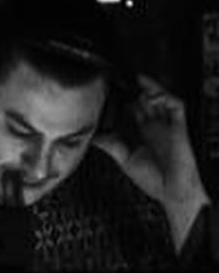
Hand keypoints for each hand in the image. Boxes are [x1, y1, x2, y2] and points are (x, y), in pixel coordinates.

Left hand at [93, 74, 208, 247]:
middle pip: (147, 100)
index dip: (124, 99)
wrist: (174, 193)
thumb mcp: (125, 160)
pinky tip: (153, 97)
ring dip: (151, 88)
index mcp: (143, 133)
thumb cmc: (155, 181)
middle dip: (136, 89)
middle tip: (123, 80)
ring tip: (139, 81)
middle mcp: (156, 127)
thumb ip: (111, 145)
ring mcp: (168, 126)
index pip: (134, 110)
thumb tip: (93, 137)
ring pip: (161, 98)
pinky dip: (166, 97)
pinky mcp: (179, 127)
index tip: (111, 90)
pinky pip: (177, 106)